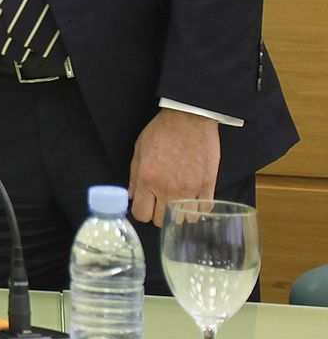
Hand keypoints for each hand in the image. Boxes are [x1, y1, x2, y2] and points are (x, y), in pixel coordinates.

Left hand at [128, 107, 219, 226]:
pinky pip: (203, 210)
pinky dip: (198, 209)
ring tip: (179, 202)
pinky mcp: (207, 186)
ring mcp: (189, 189)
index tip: (146, 206)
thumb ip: (134, 176)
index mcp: (147, 179)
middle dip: (159, 214)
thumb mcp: (139, 150)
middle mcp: (167, 188)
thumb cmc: (162, 131)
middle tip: (162, 203)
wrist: (189, 118)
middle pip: (161, 220)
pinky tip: (194, 200)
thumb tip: (131, 196)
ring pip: (184, 220)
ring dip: (180, 214)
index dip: (142, 212)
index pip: (141, 214)